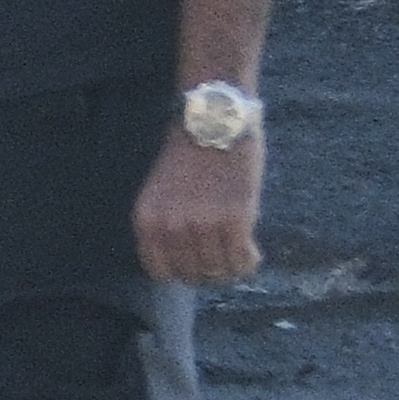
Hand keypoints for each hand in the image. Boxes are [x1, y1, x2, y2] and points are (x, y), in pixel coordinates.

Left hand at [136, 118, 264, 286]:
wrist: (211, 124)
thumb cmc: (187, 158)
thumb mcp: (160, 195)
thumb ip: (166, 227)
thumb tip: (185, 263)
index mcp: (146, 221)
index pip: (161, 272)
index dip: (181, 272)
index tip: (195, 265)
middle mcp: (171, 228)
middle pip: (193, 275)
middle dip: (209, 272)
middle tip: (223, 260)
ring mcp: (203, 225)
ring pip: (219, 271)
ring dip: (231, 268)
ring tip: (239, 253)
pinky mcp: (236, 220)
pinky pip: (242, 260)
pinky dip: (249, 261)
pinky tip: (252, 250)